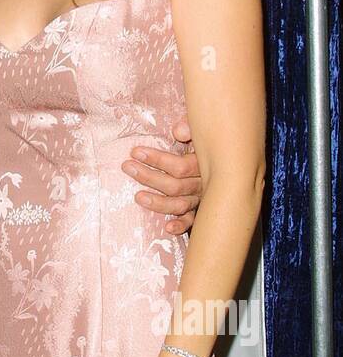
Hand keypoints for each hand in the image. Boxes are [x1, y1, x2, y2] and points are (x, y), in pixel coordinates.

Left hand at [123, 116, 201, 234]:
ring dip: (158, 203)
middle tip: (127, 167)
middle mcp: (204, 184)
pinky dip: (181, 225)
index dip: (157, 159)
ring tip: (138, 197)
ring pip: (180, 204)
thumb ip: (190, 128)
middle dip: (149, 177)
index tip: (135, 152)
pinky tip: (168, 228)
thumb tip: (178, 131)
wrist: (229, 158)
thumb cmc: (206, 142)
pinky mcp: (200, 211)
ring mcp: (202, 199)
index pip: (179, 166)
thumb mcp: (201, 130)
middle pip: (175, 186)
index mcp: (204, 164)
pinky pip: (192, 221)